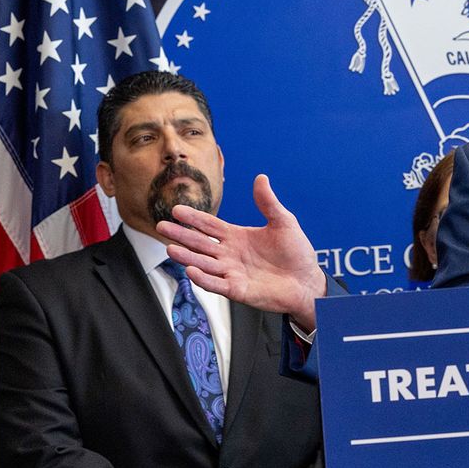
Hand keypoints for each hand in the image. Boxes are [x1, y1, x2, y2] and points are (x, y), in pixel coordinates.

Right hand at [156, 175, 327, 331]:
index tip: (177, 210)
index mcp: (237, 237)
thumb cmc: (296, 253)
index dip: (194, 218)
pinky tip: (192, 271)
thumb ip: (268, 202)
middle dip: (181, 235)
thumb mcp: (283, 222)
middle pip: (200, 244)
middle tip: (161, 227)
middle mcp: (230, 254)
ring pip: (204, 264)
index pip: (210, 226)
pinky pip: (216, 284)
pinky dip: (204, 278)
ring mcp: (232, 272)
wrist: (307, 281)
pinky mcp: (237, 290)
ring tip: (171, 249)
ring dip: (187, 257)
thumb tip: (261, 178)